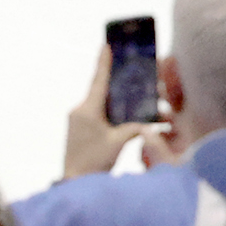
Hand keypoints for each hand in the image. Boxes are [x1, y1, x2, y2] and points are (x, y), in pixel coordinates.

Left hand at [62, 43, 160, 178]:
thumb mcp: (118, 142)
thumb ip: (134, 127)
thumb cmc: (95, 160)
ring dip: (113, 98)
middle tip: (125, 67)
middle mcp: (80, 110)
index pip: (98, 81)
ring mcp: (78, 119)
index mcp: (87, 109)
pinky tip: (122, 113)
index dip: (104, 63)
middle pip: (100, 91)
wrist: (75, 180)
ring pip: (99, 103)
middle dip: (113, 80)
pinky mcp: (79, 129)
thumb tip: (150, 120)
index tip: (106, 45)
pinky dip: (109, 111)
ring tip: (129, 90)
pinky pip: (96, 114)